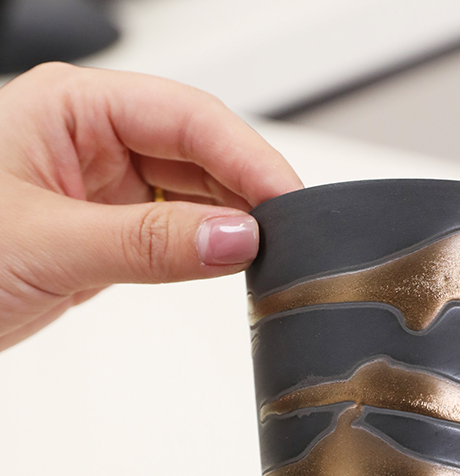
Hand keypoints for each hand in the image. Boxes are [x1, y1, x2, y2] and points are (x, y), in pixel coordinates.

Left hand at [0, 62, 301, 349]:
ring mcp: (102, 185)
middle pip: (199, 151)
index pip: (186, 117)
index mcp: (70, 107)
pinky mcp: (108, 229)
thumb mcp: (48, 243)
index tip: (287, 200)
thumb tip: (235, 239)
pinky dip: (205, 248)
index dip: (246, 157)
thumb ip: (150, 242)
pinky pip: (174, 230)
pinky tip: (227, 261)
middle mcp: (91, 139)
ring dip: (230, 222)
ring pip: (192, 193)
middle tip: (288, 233)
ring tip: (265, 252)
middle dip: (246, 190)